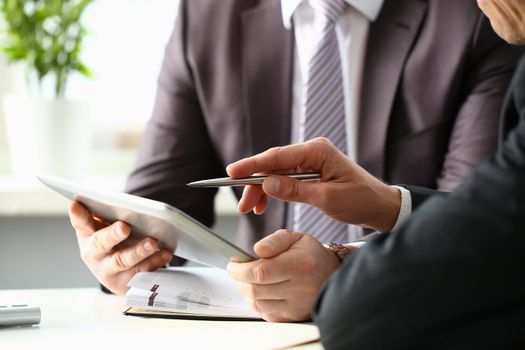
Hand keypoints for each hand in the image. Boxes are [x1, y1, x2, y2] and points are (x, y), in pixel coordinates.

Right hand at [68, 201, 172, 294]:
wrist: (120, 277)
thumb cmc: (113, 245)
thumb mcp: (105, 230)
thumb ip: (104, 215)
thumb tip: (108, 199)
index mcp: (88, 237)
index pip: (80, 223)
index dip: (77, 215)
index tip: (75, 204)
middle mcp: (95, 256)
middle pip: (101, 244)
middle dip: (112, 235)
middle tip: (124, 226)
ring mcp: (110, 272)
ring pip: (124, 261)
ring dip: (139, 251)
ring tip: (153, 242)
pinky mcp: (127, 283)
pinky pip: (142, 272)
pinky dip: (155, 262)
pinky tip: (165, 253)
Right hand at [226, 137, 400, 231]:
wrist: (380, 206)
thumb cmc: (360, 200)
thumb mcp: (327, 199)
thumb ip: (295, 191)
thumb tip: (267, 184)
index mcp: (317, 151)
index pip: (277, 157)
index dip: (252, 165)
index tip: (232, 172)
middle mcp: (312, 151)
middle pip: (273, 164)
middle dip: (254, 183)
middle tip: (243, 204)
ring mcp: (311, 161)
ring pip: (276, 172)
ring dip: (261, 189)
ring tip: (251, 208)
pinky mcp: (310, 171)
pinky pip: (285, 178)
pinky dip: (273, 191)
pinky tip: (264, 203)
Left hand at [227, 229, 342, 321]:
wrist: (331, 274)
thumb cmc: (310, 254)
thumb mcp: (294, 237)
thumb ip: (273, 241)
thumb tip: (257, 250)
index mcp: (300, 265)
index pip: (261, 272)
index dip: (240, 269)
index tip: (233, 264)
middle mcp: (300, 289)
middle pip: (255, 290)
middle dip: (239, 279)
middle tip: (237, 270)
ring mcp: (297, 306)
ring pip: (257, 303)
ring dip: (246, 291)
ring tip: (250, 278)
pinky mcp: (293, 317)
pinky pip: (264, 313)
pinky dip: (257, 301)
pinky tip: (261, 290)